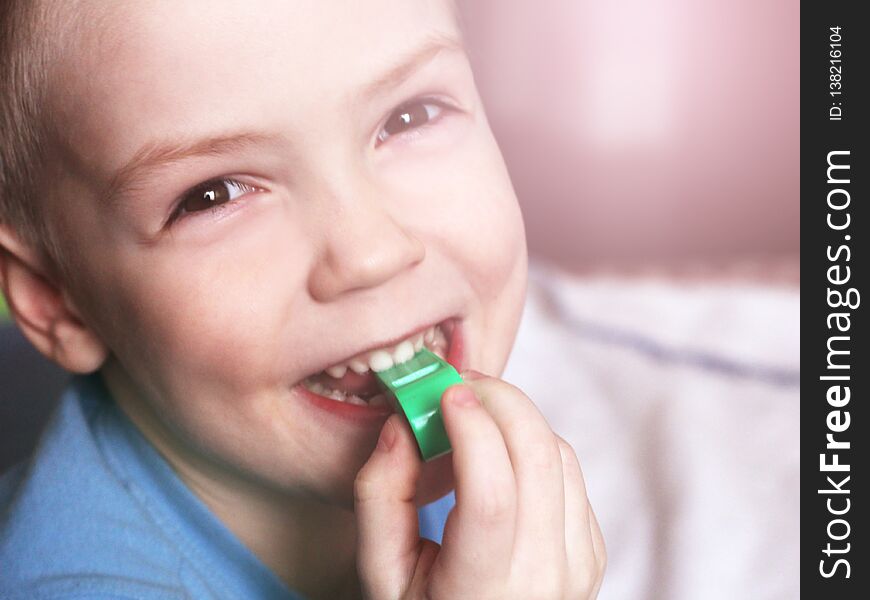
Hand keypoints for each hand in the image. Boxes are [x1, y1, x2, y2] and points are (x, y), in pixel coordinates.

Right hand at [354, 371, 605, 598]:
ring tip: (468, 420)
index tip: (445, 392)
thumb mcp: (382, 573)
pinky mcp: (592, 547)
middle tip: (458, 385)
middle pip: (538, 459)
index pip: (491, 496)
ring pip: (559, 454)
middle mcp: (544, 578)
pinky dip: (531, 444)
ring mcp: (578, 563)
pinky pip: (569, 471)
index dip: (472, 432)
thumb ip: (380, 498)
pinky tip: (496, 454)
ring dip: (514, 418)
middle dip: (499, 401)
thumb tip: (402, 424)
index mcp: (483, 592)